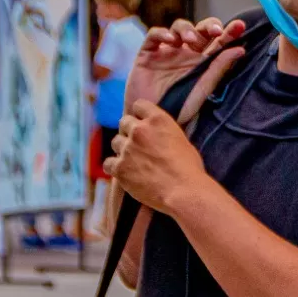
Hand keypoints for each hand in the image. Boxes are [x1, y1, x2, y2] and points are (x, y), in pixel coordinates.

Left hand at [104, 100, 210, 214]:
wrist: (184, 190)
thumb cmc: (189, 168)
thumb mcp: (181, 140)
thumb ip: (164, 133)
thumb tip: (157, 137)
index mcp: (158, 120)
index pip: (139, 105)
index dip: (140, 115)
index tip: (142, 123)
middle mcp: (139, 130)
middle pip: (124, 122)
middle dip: (129, 132)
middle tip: (137, 145)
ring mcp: (127, 149)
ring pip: (115, 142)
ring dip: (122, 149)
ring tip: (132, 161)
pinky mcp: (119, 168)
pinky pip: (108, 163)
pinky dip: (114, 167)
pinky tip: (124, 173)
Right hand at [127, 17, 246, 124]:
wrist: (150, 121)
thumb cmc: (179, 110)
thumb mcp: (202, 90)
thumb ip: (219, 69)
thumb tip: (240, 49)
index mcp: (203, 62)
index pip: (218, 42)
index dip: (229, 32)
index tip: (239, 26)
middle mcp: (187, 54)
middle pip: (200, 30)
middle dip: (209, 25)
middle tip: (215, 31)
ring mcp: (167, 52)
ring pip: (179, 28)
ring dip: (187, 28)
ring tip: (190, 39)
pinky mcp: (148, 54)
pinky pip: (154, 36)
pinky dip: (162, 33)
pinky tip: (170, 40)